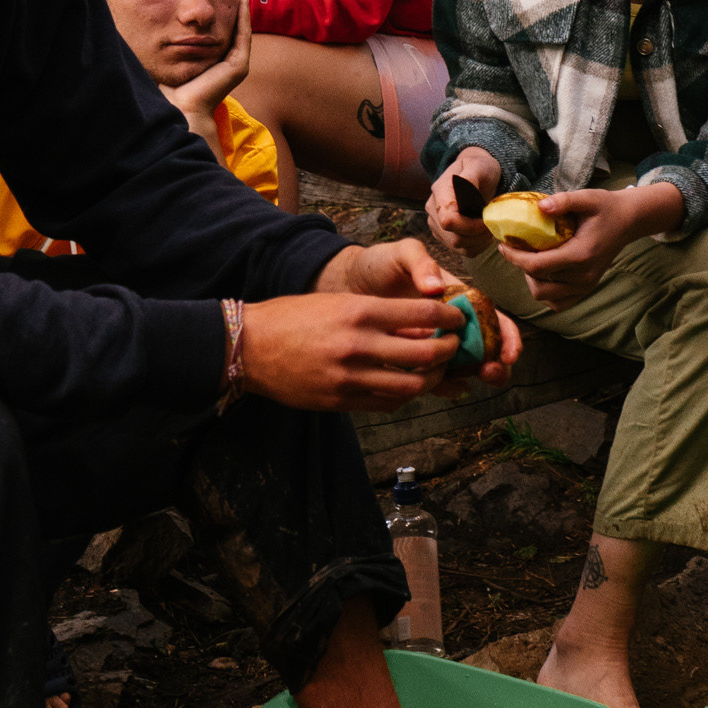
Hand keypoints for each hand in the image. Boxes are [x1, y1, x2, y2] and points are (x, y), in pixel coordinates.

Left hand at [161, 0, 251, 145]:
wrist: (178, 107)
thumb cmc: (167, 86)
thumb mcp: (167, 56)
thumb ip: (166, 41)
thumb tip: (144, 22)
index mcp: (212, 62)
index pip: (218, 31)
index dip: (219, 11)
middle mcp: (226, 63)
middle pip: (233, 27)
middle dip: (233, 5)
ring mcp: (236, 65)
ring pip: (241, 28)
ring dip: (242, 6)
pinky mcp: (239, 66)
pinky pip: (243, 35)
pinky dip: (243, 16)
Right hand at [239, 285, 464, 408]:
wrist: (248, 346)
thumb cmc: (292, 318)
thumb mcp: (336, 303)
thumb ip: (376, 315)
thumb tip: (419, 325)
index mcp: (359, 311)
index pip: (423, 312)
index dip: (449, 317)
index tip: (459, 319)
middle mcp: (358, 344)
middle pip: (426, 353)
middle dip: (449, 350)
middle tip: (454, 347)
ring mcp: (349, 377)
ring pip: (412, 386)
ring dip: (432, 380)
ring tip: (436, 371)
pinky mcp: (340, 401)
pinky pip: (386, 404)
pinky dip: (404, 396)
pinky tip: (406, 387)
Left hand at [315, 233, 523, 393]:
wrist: (345, 283)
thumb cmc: (378, 264)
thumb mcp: (400, 253)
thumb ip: (420, 262)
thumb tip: (435, 287)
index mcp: (457, 298)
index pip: (492, 318)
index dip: (507, 336)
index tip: (509, 353)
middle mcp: (451, 324)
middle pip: (485, 348)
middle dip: (496, 364)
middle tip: (491, 372)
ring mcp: (432, 343)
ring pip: (462, 366)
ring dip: (472, 377)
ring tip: (469, 382)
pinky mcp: (412, 359)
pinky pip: (432, 375)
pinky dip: (443, 385)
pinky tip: (445, 390)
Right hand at [425, 145, 502, 251]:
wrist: (476, 174)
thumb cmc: (480, 168)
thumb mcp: (479, 166)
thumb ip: (470, 178)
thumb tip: (464, 190)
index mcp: (440, 192)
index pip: (448, 220)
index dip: (470, 226)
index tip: (487, 219)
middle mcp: (433, 210)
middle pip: (453, 238)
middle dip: (478, 235)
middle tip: (493, 224)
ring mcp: (436, 224)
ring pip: (457, 247)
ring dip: (479, 242)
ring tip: (489, 227)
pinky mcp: (443, 236)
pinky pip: (461, 251)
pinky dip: (477, 247)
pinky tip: (483, 234)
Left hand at [495, 182, 682, 305]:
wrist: (628, 221)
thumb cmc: (605, 207)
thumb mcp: (586, 197)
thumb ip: (563, 201)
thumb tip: (539, 207)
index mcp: (581, 255)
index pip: (538, 266)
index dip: (515, 257)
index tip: (503, 244)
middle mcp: (584, 276)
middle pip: (538, 284)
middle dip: (521, 267)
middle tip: (516, 249)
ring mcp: (586, 285)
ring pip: (545, 296)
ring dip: (532, 280)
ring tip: (530, 259)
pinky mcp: (587, 289)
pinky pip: (558, 303)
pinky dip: (546, 292)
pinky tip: (543, 273)